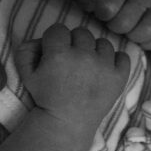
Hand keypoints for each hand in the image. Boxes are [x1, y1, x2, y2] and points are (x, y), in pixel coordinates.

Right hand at [15, 24, 130, 126]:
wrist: (67, 121)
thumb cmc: (46, 97)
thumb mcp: (26, 74)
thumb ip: (27, 49)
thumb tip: (42, 39)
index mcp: (59, 54)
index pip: (59, 29)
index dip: (55, 39)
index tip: (55, 51)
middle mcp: (84, 56)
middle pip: (82, 33)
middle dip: (74, 42)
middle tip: (72, 59)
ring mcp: (104, 66)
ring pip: (103, 43)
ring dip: (95, 50)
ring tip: (89, 65)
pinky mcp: (119, 77)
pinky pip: (124, 57)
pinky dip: (116, 61)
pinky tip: (105, 68)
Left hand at [72, 0, 150, 49]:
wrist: (121, 3)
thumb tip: (93, 5)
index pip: (109, 6)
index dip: (101, 15)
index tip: (99, 13)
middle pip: (125, 22)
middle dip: (114, 27)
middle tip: (112, 25)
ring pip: (148, 30)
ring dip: (131, 36)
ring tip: (125, 32)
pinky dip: (147, 43)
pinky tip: (137, 38)